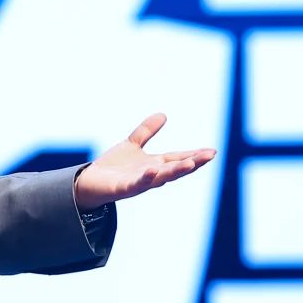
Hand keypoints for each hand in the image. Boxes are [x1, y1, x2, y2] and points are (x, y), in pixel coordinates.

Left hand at [73, 113, 215, 209]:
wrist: (89, 183)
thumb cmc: (113, 167)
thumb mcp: (131, 144)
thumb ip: (147, 131)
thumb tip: (164, 115)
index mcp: (154, 164)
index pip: (178, 159)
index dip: (195, 155)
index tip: (213, 151)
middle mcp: (151, 174)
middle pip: (175, 168)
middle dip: (193, 162)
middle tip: (210, 156)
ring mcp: (139, 182)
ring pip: (161, 177)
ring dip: (176, 171)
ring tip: (191, 163)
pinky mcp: (124, 188)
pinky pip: (137, 183)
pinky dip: (146, 177)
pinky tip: (152, 169)